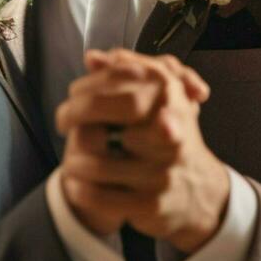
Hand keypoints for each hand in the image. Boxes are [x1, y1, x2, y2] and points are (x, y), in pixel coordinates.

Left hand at [56, 49, 229, 252]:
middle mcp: (171, 129)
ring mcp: (162, 169)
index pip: (124, 77)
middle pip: (111, 116)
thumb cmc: (165, 139)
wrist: (198, 193)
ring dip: (76, 161)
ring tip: (70, 159)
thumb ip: (123, 76)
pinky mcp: (151, 203)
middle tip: (62, 120)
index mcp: (171, 97)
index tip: (73, 92)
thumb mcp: (156, 102)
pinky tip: (74, 183)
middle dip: (79, 115)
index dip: (91, 84)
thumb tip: (92, 57)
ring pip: (101, 162)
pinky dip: (82, 190)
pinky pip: (102, 196)